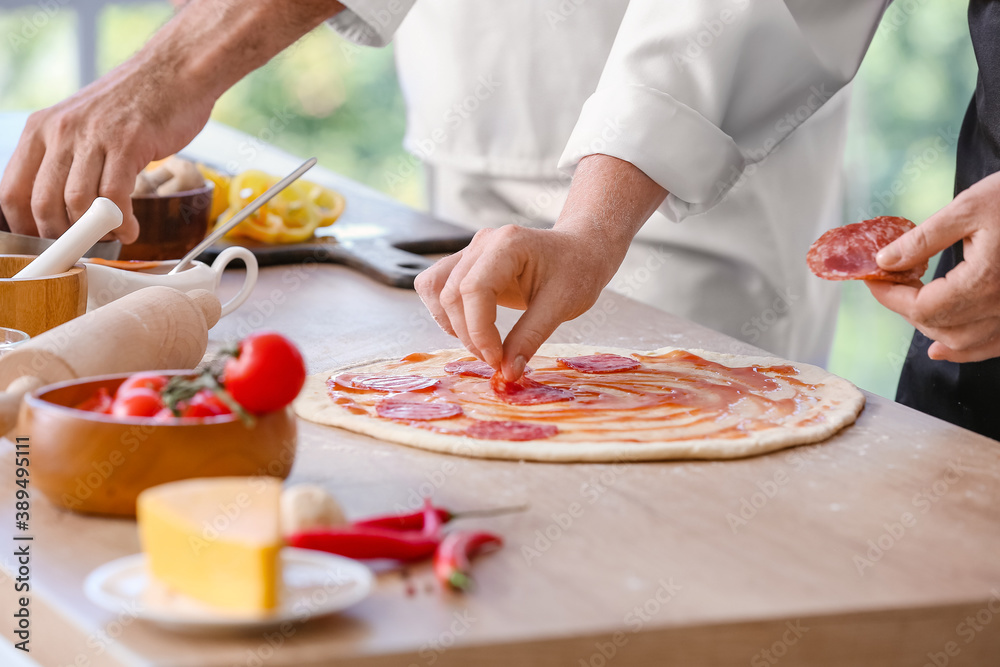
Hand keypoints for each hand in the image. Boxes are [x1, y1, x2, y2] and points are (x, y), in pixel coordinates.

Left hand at [0, 0, 343, 242]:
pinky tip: (130, 229)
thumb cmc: (136, 105)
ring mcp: (93, 137)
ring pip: (75, 203)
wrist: (174, 73)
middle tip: (81, 248)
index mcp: (42, 129)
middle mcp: (60, 131)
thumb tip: (61, 208)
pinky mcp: (127, 145)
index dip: (24, 227)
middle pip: (42, 204)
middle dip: (61, 236)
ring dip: (92, 233)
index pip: (12, 191)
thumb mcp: (85, 126)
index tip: (44, 244)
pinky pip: (113, 198)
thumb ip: (68, 161)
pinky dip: (121, 223)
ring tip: (109, 238)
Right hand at [416, 225, 619, 380]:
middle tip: (496, 359)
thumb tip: (507, 372)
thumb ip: (530, 337)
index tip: (496, 359)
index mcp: (508, 244)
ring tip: (482, 344)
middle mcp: (482, 243)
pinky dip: (445, 313)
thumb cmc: (576, 271)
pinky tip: (470, 327)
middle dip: (468, 335)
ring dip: (451, 324)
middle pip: (451, 294)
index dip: (479, 331)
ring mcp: (470, 251)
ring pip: (435, 289)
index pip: (474, 289)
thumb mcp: (561, 306)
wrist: (580, 251)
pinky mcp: (466, 264)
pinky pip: (437, 286)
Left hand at [866, 171, 999, 362]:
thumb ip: (923, 239)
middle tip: (891, 284)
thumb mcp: (968, 207)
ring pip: (963, 342)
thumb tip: (884, 262)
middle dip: (907, 308)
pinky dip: (965, 350)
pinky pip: (993, 345)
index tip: (874, 281)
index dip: (891, 297)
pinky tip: (942, 348)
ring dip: (931, 328)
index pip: (922, 307)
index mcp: (985, 280)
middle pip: (939, 326)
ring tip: (911, 306)